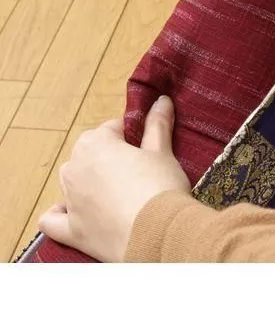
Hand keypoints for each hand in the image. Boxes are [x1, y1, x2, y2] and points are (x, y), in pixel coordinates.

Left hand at [39, 96, 190, 261]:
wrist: (159, 233)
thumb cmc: (160, 187)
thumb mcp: (162, 151)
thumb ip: (157, 125)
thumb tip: (161, 100)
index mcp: (95, 143)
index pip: (112, 129)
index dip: (132, 136)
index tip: (147, 146)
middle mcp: (74, 168)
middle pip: (89, 153)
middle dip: (109, 157)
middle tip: (139, 169)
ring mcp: (70, 200)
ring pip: (71, 181)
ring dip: (87, 181)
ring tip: (117, 191)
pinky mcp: (72, 230)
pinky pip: (54, 220)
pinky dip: (60, 214)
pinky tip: (72, 212)